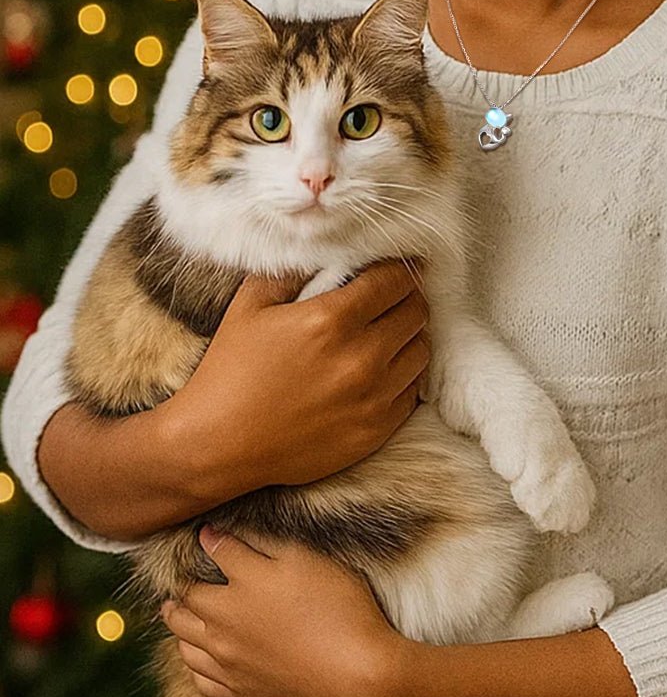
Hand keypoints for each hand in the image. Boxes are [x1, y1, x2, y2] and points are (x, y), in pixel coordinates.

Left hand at [160, 525, 405, 696]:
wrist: (356, 678)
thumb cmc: (339, 611)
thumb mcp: (308, 560)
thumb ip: (263, 544)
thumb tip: (222, 534)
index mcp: (243, 585)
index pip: (214, 553)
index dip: (208, 539)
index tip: (206, 533)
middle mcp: (225, 624)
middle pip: (186, 601)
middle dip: (181, 585)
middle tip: (180, 578)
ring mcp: (228, 663)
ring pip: (184, 642)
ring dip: (179, 623)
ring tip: (177, 612)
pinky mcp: (237, 694)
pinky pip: (198, 678)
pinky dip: (193, 662)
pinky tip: (198, 655)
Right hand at [169, 260, 429, 497]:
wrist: (216, 446)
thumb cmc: (230, 371)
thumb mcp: (251, 305)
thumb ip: (292, 270)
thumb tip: (327, 251)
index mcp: (331, 320)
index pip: (395, 279)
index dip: (399, 267)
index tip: (397, 265)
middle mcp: (360, 357)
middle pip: (416, 311)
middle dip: (407, 297)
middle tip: (392, 297)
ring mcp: (372, 397)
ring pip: (421, 350)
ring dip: (409, 336)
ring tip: (388, 332)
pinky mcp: (376, 431)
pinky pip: (412, 391)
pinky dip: (403, 375)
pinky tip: (382, 370)